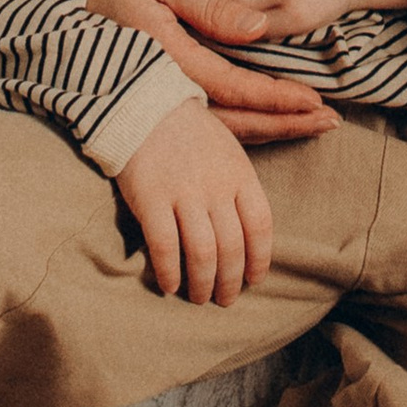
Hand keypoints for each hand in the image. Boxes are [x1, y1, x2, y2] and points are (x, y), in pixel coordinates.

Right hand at [76, 0, 339, 145]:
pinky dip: (241, 120)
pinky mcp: (156, 94)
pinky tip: (269, 120)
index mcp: (163, 56)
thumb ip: (209, 5)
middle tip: (329, 123)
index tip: (314, 100)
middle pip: (231, 118)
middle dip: (282, 123)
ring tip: (312, 125)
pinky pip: (204, 117)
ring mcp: (157, 96)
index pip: (230, 85)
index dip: (274, 96)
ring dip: (268, 126)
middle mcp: (161, 87)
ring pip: (220, 124)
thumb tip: (258, 29)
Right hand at [115, 96, 275, 304]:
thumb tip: (249, 235)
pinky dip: (169, 272)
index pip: (260, 227)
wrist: (147, 105)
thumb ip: (240, 189)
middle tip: (225, 300)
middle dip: (231, 282)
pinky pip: (164, 246)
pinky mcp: (151, 199)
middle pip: (232, 247)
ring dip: (203, 284)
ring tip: (199, 297)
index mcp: (240, 174)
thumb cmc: (192, 133)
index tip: (253, 279)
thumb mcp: (230, 152)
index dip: (259, 259)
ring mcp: (184, 193)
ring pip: (202, 253)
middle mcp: (216, 187)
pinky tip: (169, 285)